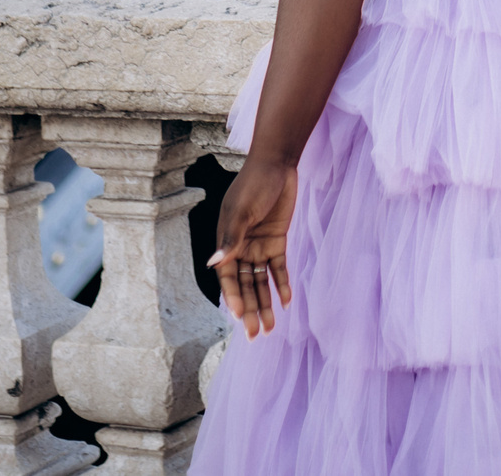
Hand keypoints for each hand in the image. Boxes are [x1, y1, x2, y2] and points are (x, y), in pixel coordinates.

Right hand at [209, 158, 296, 337]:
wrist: (276, 164)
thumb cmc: (253, 185)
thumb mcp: (241, 211)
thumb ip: (231, 238)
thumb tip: (213, 263)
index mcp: (226, 242)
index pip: (228, 278)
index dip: (234, 298)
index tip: (241, 317)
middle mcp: (241, 248)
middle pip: (245, 285)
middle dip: (250, 310)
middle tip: (257, 335)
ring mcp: (259, 246)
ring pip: (261, 281)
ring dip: (266, 303)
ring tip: (272, 328)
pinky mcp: (277, 241)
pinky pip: (278, 268)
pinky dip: (282, 284)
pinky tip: (286, 302)